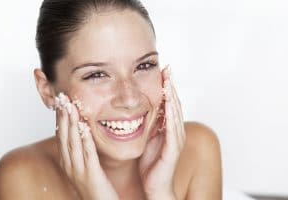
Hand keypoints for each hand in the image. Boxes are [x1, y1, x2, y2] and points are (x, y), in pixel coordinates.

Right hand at [55, 93, 118, 199]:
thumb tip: (82, 132)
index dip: (60, 118)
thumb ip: (82, 151)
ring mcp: (79, 170)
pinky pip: (88, 154)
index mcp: (68, 162)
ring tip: (70, 106)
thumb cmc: (95, 186)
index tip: (61, 101)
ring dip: (71, 124)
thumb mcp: (85, 167)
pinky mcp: (91, 175)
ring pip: (73, 143)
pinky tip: (84, 127)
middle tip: (62, 97)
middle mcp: (70, 165)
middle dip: (63, 116)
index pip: (62, 136)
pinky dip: (85, 140)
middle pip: (64, 136)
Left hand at [138, 66, 185, 198]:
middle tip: (167, 68)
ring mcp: (176, 138)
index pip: (169, 103)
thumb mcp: (148, 139)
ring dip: (172, 95)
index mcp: (169, 128)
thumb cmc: (151, 164)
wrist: (155, 186)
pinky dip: (171, 113)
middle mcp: (176, 131)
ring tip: (168, 79)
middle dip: (171, 85)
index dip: (166, 87)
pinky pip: (173, 127)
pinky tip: (169, 102)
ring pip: (176, 112)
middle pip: (175, 103)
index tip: (162, 71)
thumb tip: (140, 109)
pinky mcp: (174, 147)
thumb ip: (149, 124)